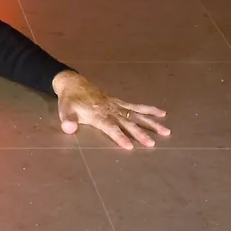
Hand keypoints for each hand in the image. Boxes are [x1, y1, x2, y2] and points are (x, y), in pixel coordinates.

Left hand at [51, 70, 170, 149]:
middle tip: (151, 144)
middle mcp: (111, 110)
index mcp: (97, 115)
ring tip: (166, 131)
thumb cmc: (69, 100)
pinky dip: (149, 109)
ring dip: (151, 123)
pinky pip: (137, 106)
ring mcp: (117, 106)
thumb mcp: (64, 110)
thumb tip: (68, 128)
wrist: (73, 83)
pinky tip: (163, 113)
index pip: (110, 127)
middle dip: (139, 134)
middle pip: (127, 123)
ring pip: (137, 115)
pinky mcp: (120, 102)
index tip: (129, 146)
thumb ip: (67, 119)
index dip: (119, 136)